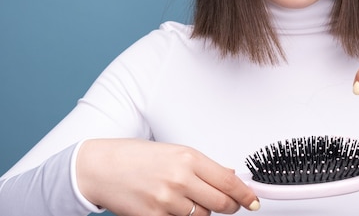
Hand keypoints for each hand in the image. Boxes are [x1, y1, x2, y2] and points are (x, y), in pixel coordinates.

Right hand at [76, 139, 259, 215]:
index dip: (246, 194)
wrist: (101, 168)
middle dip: (230, 206)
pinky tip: (174, 207)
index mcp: (188, 158)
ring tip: (189, 200)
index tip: (254, 201)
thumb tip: (230, 175)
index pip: (228, 181)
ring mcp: (167, 201)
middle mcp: (180, 179)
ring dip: (203, 212)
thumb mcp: (175, 152)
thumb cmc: (136, 157)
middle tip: (231, 205)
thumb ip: (204, 166)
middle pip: (222, 203)